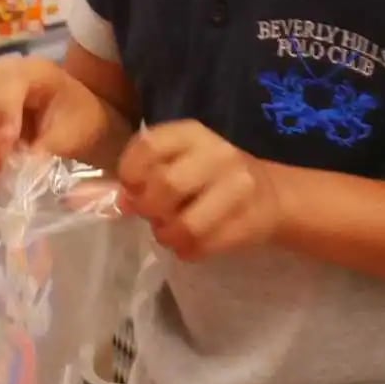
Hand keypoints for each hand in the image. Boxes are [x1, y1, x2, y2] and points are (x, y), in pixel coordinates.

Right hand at [0, 55, 113, 187]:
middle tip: (4, 183)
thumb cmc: (81, 119)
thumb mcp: (71, 134)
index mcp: (30, 70)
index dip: (1, 131)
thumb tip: (19, 175)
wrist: (77, 116)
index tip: (7, 163)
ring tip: (0, 185)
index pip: (4, 97)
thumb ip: (45, 150)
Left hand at [118, 121, 281, 260]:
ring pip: (185, 224)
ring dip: (167, 235)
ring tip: (169, 232)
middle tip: (151, 214)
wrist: (270, 194)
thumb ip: (144, 174)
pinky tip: (188, 243)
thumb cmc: (209, 176)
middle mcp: (218, 154)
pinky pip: (203, 246)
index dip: (130, 172)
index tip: (130, 188)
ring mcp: (238, 188)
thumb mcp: (178, 161)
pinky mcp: (249, 222)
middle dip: (148, 208)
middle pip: (166, 185)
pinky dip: (186, 250)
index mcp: (192, 133)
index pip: (150, 145)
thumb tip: (114, 201)